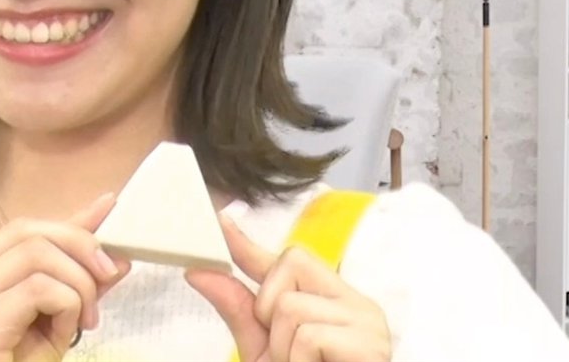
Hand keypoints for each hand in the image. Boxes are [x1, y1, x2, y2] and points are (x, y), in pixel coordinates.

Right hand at [0, 192, 131, 361]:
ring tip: (84, 320)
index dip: (67, 221)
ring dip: (76, 282)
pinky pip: (39, 288)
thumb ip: (72, 285)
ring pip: (36, 253)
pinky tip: (64, 333)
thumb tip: (114, 257)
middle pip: (27, 231)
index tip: (108, 209)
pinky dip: (66, 305)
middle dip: (80, 245)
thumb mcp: (47, 322)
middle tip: (109, 275)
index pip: (19, 230)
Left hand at [185, 213, 391, 361]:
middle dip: (270, 312)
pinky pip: (308, 335)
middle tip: (291, 354)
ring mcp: (365, 320)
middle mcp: (353, 301)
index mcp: (330, 300)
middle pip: (288, 265)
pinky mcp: (369, 343)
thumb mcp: (264, 351)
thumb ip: (238, 310)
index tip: (220, 220)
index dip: (249, 241)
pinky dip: (299, 361)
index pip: (288, 259)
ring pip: (291, 305)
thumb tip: (199, 271)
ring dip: (283, 348)